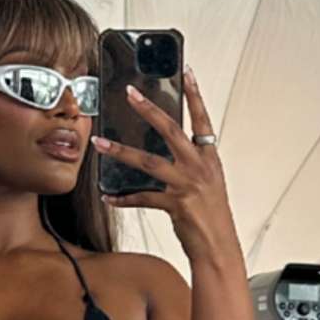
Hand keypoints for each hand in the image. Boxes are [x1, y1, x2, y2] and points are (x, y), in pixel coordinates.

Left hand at [93, 66, 241, 269]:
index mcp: (209, 158)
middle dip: (148, 109)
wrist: (219, 247)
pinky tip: (109, 197)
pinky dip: (123, 198)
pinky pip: (142, 197)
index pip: (202, 119)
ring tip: (100, 143)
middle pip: (170, 130)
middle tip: (129, 93)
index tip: (186, 72)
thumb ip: (191, 164)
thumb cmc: (212, 217)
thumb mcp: (208, 184)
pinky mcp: (175, 204)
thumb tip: (168, 151)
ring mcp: (187, 184)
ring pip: (148, 161)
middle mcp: (199, 166)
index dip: (195, 94)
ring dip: (120, 151)